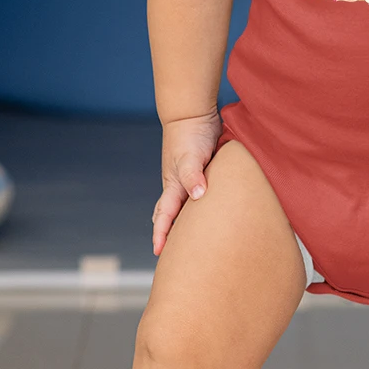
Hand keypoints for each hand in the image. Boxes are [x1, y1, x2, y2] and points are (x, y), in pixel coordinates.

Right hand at [151, 109, 221, 255]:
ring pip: (185, 206)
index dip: (161, 234)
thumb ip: (193, 174)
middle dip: (169, 233)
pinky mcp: (202, 171)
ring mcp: (190, 178)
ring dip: (184, 221)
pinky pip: (199, 193)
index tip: (158, 252)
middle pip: (171, 214)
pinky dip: (201, 205)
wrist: (193, 113)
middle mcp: (180, 185)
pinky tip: (210, 210)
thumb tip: (198, 195)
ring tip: (192, 239)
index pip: (165, 216)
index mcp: (173, 186)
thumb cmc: (190, 134)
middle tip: (173, 255)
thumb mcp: (191, 155)